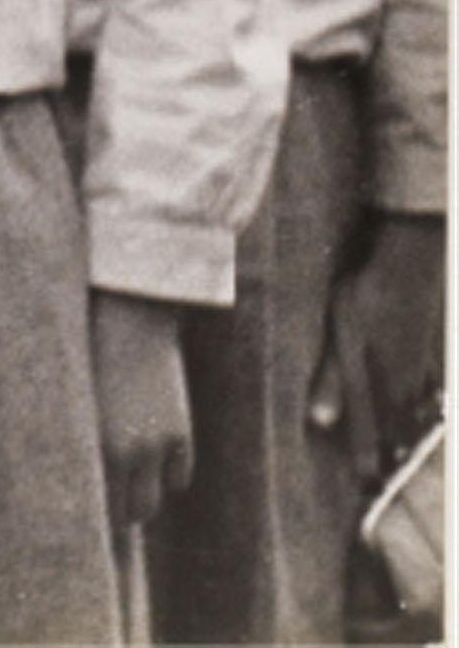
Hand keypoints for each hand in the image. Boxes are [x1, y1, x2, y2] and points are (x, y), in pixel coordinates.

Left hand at [91, 288, 192, 531]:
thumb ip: (74, 439)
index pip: (95, 507)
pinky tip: (153, 466)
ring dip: (140, 500)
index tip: (82, 532)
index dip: (91, 522)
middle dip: (116, 513)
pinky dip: (167, 478)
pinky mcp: (180, 433)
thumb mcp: (72, 399)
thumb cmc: (85, 353)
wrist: (128, 318)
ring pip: (151, 502)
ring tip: (126, 492)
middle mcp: (124, 451)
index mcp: (89, 442)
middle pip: (128, 512)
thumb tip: (69, 476)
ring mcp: (156, 444)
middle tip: (106, 510)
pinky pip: (179, 478)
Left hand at [311, 214, 445, 479]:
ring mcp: (421, 368)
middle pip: (396, 429)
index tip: (366, 488)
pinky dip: (426, 408)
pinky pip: (430, 391)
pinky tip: (427, 413)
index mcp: (377, 382)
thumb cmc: (367, 294)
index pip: (370, 432)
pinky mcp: (430, 352)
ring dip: (407, 436)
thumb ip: (333, 378)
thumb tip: (319, 421)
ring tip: (403, 459)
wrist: (412, 262)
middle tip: (383, 484)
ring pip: (414, 413)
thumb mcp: (342, 332)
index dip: (366, 459)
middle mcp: (403, 383)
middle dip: (389, 455)